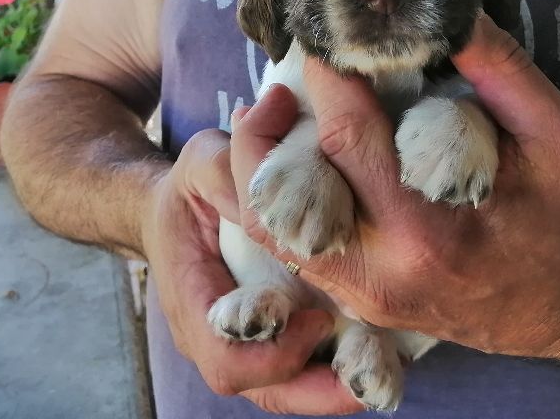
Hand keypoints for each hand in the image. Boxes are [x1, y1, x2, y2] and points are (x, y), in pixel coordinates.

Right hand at [141, 131, 361, 413]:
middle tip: (367, 381)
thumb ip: (224, 172)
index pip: (225, 359)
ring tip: (386, 372)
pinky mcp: (269, 333)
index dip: (273, 354)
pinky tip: (379, 350)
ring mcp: (243, 340)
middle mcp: (216, 335)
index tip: (316, 322)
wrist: (173, 211)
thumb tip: (266, 194)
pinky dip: (335, 366)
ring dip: (333, 388)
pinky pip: (300, 367)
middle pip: (264, 389)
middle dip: (317, 393)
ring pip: (286, 387)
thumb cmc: (189, 189)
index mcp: (193, 302)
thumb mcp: (199, 165)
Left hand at [215, 14, 559, 358]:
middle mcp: (380, 271)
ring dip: (256, 160)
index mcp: (431, 232)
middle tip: (288, 75)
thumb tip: (446, 7)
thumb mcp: (557, 133)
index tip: (328, 36)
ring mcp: (358, 295)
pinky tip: (280, 156)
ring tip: (271, 111)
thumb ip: (502, 68)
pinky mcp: (352, 300)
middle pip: (285, 188)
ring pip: (268, 224)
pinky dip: (271, 196)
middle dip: (274, 117)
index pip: (349, 139)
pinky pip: (287, 245)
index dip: (328, 78)